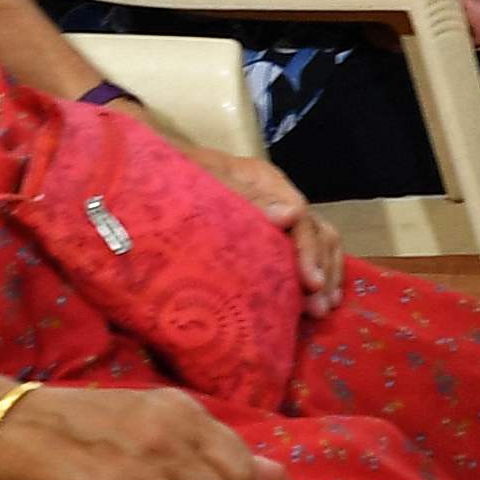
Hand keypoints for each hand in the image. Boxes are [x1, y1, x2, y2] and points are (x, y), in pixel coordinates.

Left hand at [184, 132, 349, 318]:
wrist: (152, 171)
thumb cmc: (173, 178)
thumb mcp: (201, 182)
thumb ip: (244, 197)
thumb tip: (289, 214)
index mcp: (262, 180)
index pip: (299, 214)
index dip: (308, 249)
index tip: (309, 281)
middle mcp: (277, 195)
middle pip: (316, 230)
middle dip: (321, 269)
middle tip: (318, 306)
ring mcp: (277, 213)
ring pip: (321, 239)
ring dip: (327, 274)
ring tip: (324, 309)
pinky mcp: (271, 234)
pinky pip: (309, 249)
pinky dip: (320, 272)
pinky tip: (322, 298)